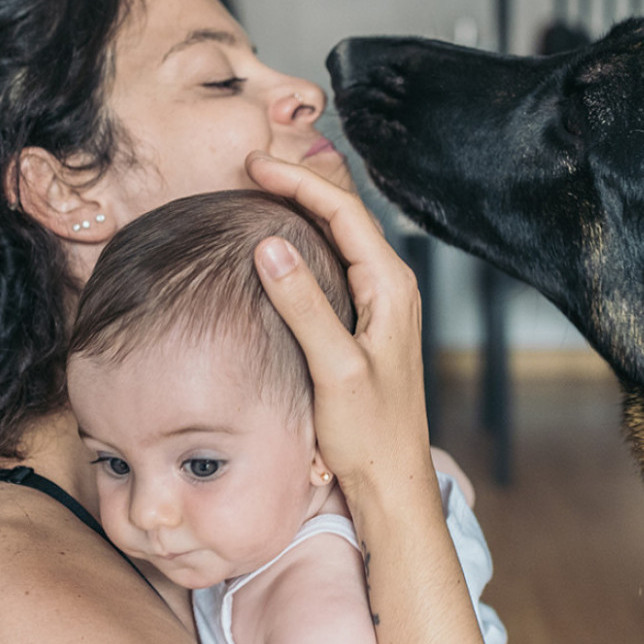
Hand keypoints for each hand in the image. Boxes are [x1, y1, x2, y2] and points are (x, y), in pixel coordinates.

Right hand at [246, 151, 432, 494]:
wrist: (391, 478)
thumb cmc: (370, 432)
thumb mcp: (334, 368)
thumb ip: (304, 305)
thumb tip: (270, 245)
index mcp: (391, 286)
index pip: (344, 212)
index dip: (299, 181)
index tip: (255, 165)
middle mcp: (392, 285)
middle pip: (344, 214)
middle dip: (299, 184)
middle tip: (251, 166)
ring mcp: (381, 302)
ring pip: (341, 235)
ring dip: (303, 208)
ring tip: (261, 189)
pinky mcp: (367, 320)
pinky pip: (336, 262)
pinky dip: (306, 241)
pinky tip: (280, 242)